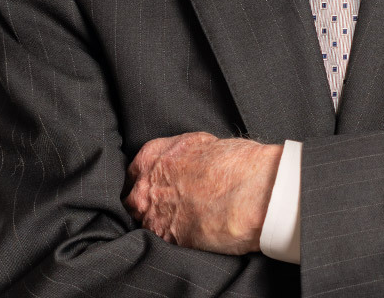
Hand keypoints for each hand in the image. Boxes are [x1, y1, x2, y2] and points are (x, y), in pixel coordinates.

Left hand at [125, 132, 282, 253]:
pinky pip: (163, 241)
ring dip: (159, 223)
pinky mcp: (168, 240)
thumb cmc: (236, 163)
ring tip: (183, 220)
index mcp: (152, 157)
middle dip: (147, 204)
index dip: (147, 180)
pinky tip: (192, 233)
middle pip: (133, 200)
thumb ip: (183, 155)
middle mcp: (145, 187)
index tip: (157, 186)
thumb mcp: (204, 143)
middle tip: (169, 205)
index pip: (134, 172)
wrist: (250, 192)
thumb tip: (186, 164)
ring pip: (145, 223)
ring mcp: (153, 216)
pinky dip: (174, 239)